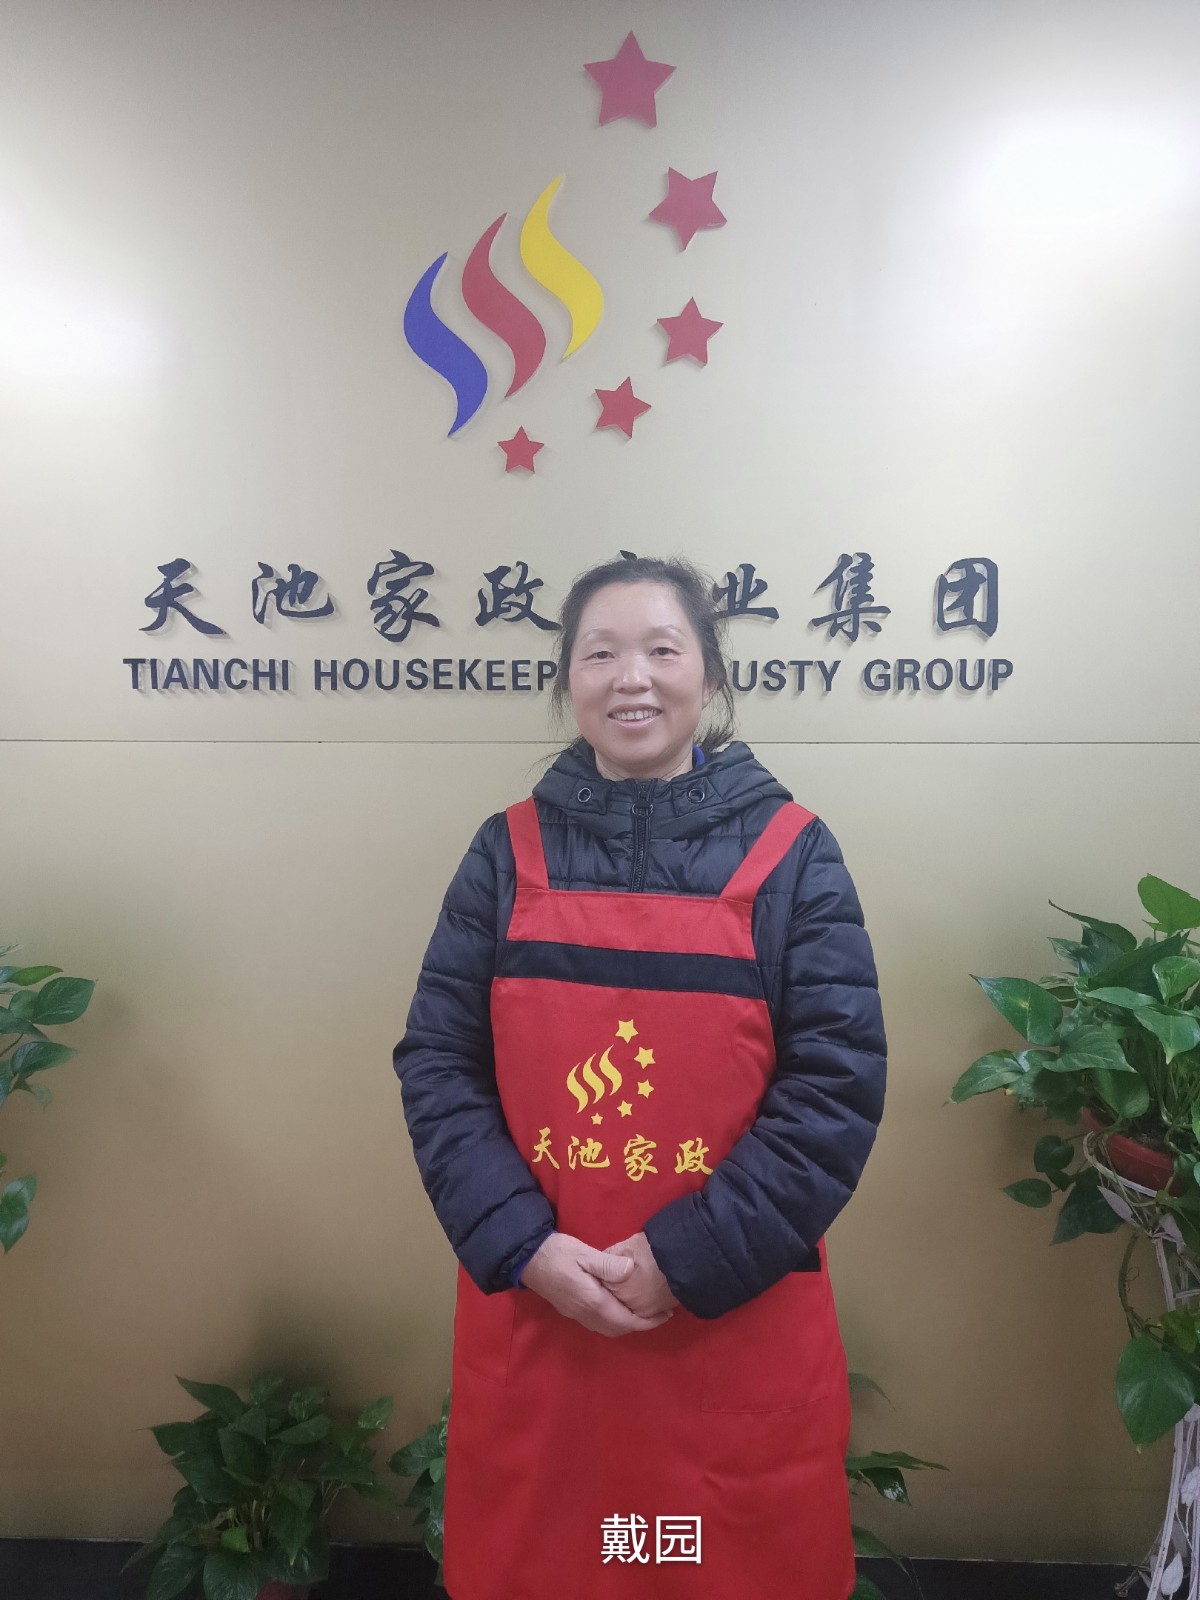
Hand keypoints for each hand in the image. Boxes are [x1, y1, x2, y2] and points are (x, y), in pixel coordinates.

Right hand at [520, 1232, 673, 1336]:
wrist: (527, 1259)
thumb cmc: (558, 1252)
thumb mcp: (584, 1253)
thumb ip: (608, 1264)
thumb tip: (631, 1271)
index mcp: (593, 1302)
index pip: (627, 1321)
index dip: (649, 1321)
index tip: (666, 1315)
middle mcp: (586, 1315)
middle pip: (619, 1329)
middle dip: (641, 1325)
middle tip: (660, 1314)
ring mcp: (577, 1315)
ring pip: (608, 1329)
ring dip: (628, 1325)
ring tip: (644, 1312)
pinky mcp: (571, 1311)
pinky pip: (599, 1324)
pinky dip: (615, 1321)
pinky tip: (620, 1308)